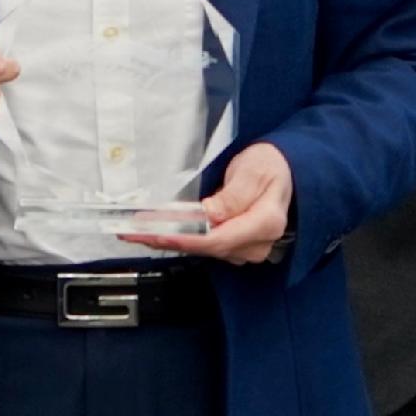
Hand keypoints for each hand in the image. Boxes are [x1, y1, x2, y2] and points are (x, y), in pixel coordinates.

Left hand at [139, 139, 292, 265]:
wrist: (283, 171)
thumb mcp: (253, 171)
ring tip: (136, 231)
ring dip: (168, 240)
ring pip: (201, 248)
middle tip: (132, 231)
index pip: (218, 239)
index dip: (184, 238)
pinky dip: (179, 238)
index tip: (157, 233)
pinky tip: (156, 233)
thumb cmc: (270, 167)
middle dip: (166, 239)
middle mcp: (256, 243)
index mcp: (265, 223)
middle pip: (205, 247)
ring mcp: (245, 248)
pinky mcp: (234, 246)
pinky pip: (203, 244)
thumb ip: (233, 195)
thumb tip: (211, 214)